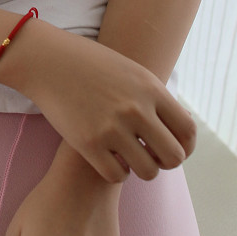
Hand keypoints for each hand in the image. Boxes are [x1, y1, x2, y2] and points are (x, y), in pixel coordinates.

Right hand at [11, 22, 196, 185]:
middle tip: (152, 157)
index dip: (186, 147)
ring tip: (130, 158)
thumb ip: (157, 99)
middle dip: (166, 162)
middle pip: (173, 157)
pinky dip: (117, 172)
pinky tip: (110, 159)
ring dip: (142, 169)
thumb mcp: (133, 73)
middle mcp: (136, 109)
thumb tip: (181, 127)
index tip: (176, 150)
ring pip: (147, 171)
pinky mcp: (88, 142)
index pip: (187, 131)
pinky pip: (117, 174)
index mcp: (151, 90)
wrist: (49, 61)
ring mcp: (112, 127)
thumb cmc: (93, 66)